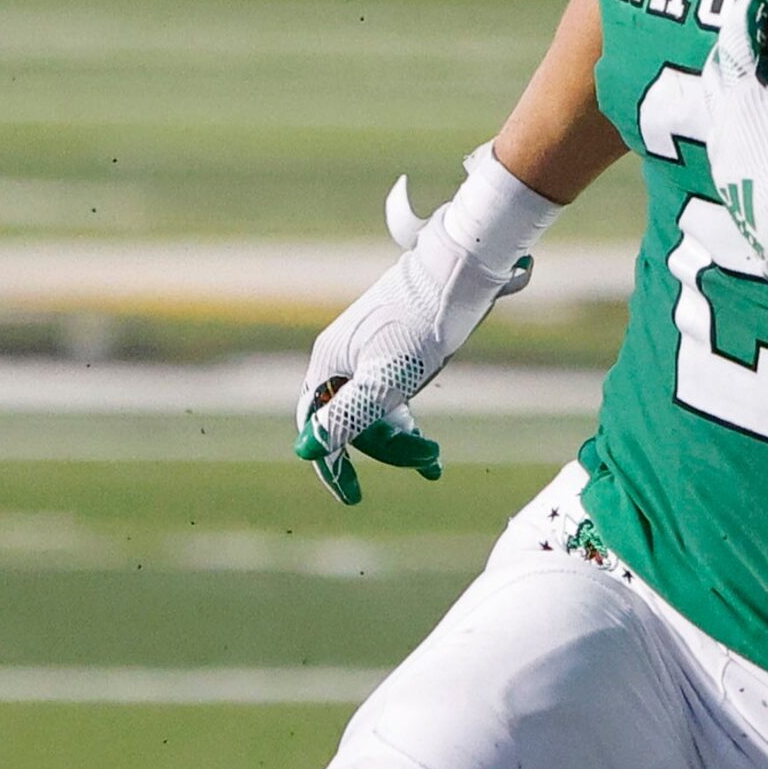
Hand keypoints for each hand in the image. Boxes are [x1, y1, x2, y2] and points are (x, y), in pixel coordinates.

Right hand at [293, 157, 548, 503]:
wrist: (460, 271)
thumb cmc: (422, 323)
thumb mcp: (386, 378)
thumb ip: (348, 415)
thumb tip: (306, 450)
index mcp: (330, 362)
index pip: (317, 424)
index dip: (331, 464)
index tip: (353, 497)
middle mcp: (342, 358)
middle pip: (350, 421)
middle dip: (387, 448)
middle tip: (429, 460)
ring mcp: (368, 354)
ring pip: (375, 413)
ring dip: (403, 441)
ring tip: (436, 460)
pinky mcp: (396, 351)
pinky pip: (393, 400)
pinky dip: (410, 425)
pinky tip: (432, 449)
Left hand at [696, 0, 767, 351]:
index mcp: (739, 102)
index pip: (735, 40)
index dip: (751, 12)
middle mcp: (722, 132)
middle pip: (716, 75)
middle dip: (735, 51)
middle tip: (758, 38)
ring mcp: (725, 168)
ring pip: (717, 117)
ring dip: (735, 95)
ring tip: (761, 87)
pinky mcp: (736, 199)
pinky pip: (727, 151)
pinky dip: (741, 133)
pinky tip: (764, 141)